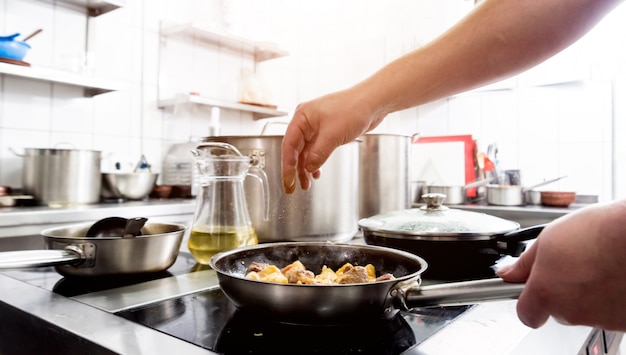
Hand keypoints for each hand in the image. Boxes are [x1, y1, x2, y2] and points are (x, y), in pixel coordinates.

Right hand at [281, 87, 385, 192]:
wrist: (372, 103)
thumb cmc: (353, 108)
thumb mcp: (332, 135)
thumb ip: (318, 154)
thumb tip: (308, 168)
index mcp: (302, 117)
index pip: (288, 145)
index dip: (287, 165)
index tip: (288, 180)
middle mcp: (307, 122)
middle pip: (295, 149)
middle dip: (295, 169)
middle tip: (293, 185)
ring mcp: (317, 127)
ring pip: (306, 152)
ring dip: (305, 168)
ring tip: (306, 183)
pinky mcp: (327, 132)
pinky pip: (316, 150)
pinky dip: (316, 161)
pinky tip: (316, 172)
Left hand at [497, 200, 625, 330]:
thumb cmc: (601, 231)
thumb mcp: (549, 238)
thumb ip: (525, 263)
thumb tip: (509, 272)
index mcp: (546, 292)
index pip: (526, 314)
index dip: (527, 302)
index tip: (530, 290)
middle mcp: (571, 311)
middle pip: (557, 310)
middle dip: (560, 292)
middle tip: (572, 267)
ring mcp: (599, 318)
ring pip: (583, 310)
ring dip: (586, 293)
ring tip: (596, 266)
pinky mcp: (622, 320)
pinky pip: (608, 312)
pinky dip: (609, 298)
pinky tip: (612, 275)